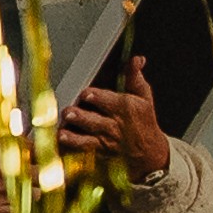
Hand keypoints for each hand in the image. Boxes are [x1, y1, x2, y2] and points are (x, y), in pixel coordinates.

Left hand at [59, 59, 171, 180]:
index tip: (86, 94)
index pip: (108, 101)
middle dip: (81, 116)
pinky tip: (61, 141)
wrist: (150, 152)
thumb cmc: (144, 121)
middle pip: (95, 120)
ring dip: (74, 134)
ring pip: (87, 137)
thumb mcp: (144, 97)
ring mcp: (105, 140)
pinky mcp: (99, 151)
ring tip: (63, 131)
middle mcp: (114, 125)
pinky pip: (84, 149)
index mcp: (125, 108)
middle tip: (69, 112)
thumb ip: (135, 77)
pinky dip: (72, 146)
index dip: (95, 97)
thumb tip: (136, 59)